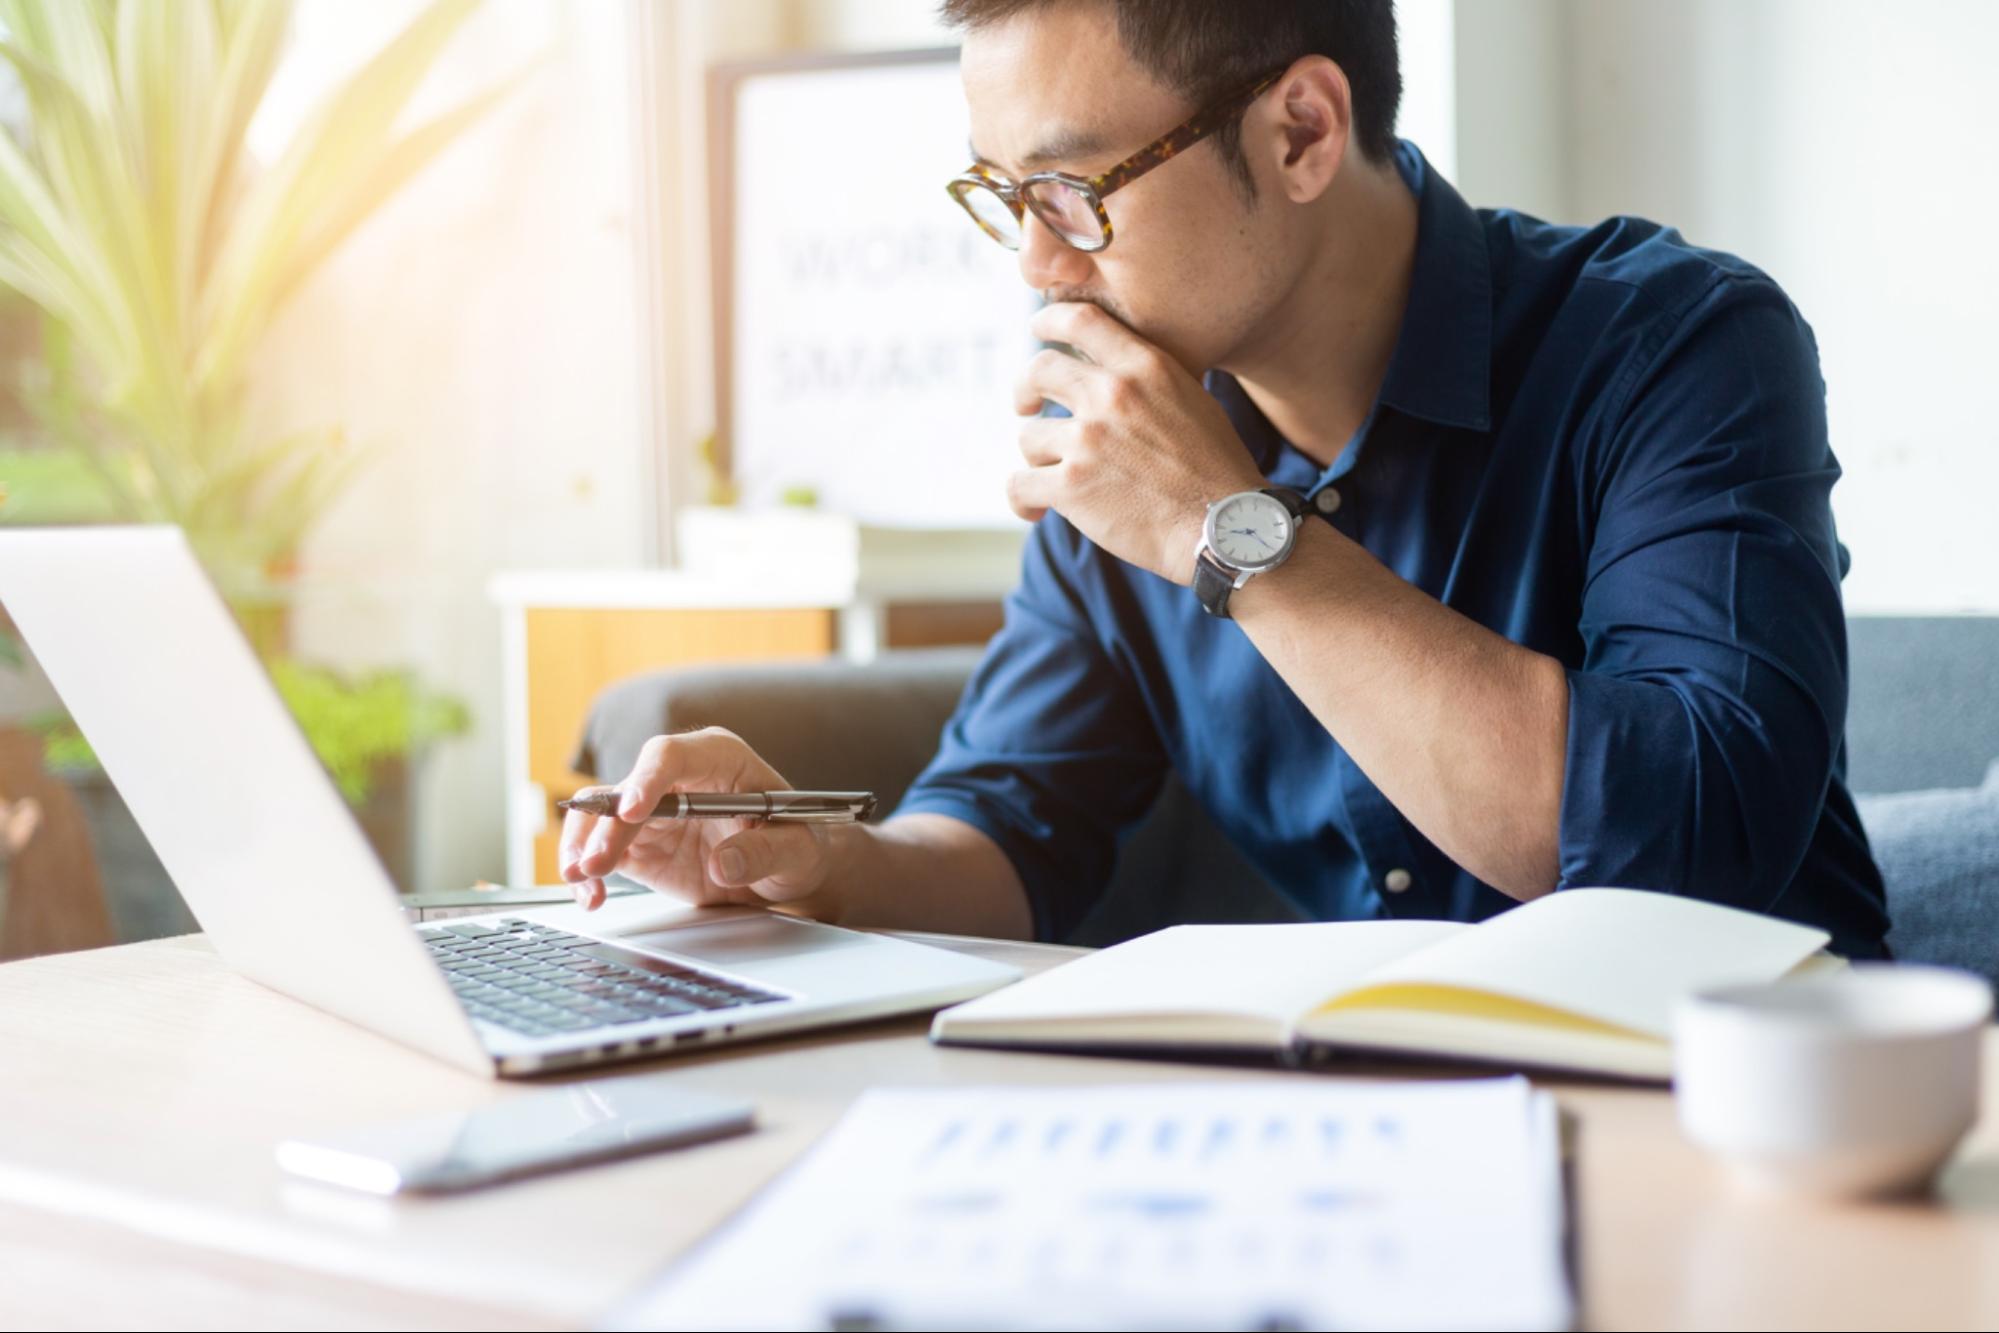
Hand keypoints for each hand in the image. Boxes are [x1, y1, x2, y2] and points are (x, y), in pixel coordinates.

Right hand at [558, 728, 836, 912]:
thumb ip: (767, 852)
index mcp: (718, 759)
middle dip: (607, 826)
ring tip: (582, 881)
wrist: (787, 871)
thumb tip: (726, 862)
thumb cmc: (798, 844)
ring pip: (600, 817)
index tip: (633, 811)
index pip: (670, 755)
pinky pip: (601, 851)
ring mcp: (653, 811)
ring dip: (584, 846)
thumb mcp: (798, 850)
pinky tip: (590, 896)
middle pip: (626, 790)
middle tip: (598, 863)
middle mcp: (677, 777)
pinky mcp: (639, 845)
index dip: (647, 780)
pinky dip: (588, 874)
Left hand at [1009, 302, 1264, 583]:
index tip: (1037, 329)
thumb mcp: (1193, 400)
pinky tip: (1035, 510)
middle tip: (1026, 407)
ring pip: (1029, 436)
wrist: (1224, 528)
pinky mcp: (1071, 487)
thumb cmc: (1215, 470)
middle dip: (1025, 390)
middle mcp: (1112, 395)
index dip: (1049, 320)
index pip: (1081, 319)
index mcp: (1145, 367)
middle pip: (1039, 370)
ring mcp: (1088, 440)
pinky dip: (1022, 499)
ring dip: (1039, 458)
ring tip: (1058, 478)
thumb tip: (1111, 372)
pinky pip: (1019, 484)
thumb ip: (1149, 380)